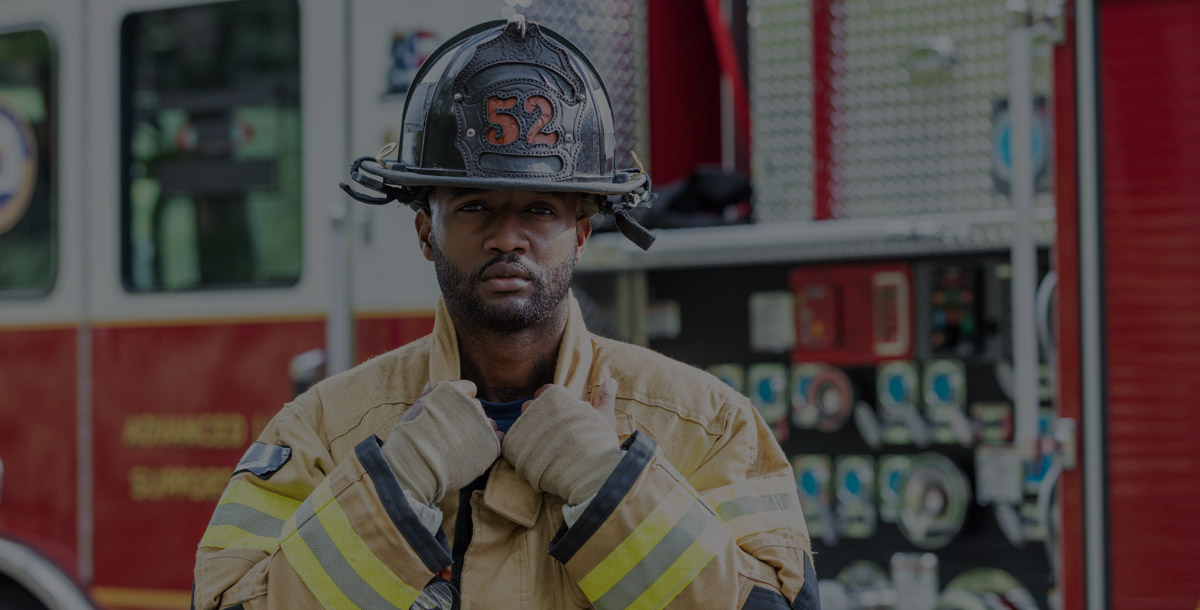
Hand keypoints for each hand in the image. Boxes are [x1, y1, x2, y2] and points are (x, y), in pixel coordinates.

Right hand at [381, 380, 501, 503]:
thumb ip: (427, 395)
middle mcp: (470, 405)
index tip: (452, 410)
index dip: (461, 398)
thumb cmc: (410, 438)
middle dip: (468, 416)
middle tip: (453, 431)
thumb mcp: (414, 410)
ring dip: (480, 430)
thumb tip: (431, 384)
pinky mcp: (489, 445)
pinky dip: (490, 442)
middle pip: (477, 406)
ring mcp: (482, 425)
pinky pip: (496, 438)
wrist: (415, 467)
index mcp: (453, 392)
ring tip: (463, 444)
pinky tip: (477, 450)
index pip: (468, 387)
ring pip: (489, 422)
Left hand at [504, 380, 622, 504]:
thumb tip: (610, 381)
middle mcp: (536, 408)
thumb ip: (604, 398)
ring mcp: (524, 427)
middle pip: (530, 407)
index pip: (545, 392)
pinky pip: (512, 444)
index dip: (551, 403)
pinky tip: (536, 458)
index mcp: (555, 396)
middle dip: (538, 417)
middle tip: (553, 435)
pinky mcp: (515, 447)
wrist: (587, 473)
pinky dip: (521, 450)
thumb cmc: (598, 443)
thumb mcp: (605, 417)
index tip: (560, 416)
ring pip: (520, 426)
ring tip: (545, 448)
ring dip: (529, 434)